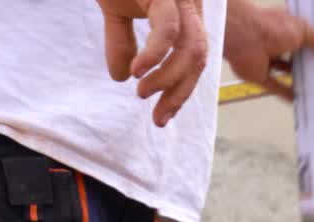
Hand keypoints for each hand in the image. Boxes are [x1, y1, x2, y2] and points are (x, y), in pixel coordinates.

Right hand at [97, 0, 207, 126]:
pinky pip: (169, 29)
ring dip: (169, 79)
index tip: (162, 115)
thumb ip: (121, 41)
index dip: (181, 90)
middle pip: (197, 59)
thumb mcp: (116, 11)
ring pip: (191, 48)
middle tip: (158, 119)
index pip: (193, 59)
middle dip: (179, 94)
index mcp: (183, 11)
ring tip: (142, 93)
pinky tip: (138, 71)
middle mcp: (188, 5)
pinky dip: (156, 54)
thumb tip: (122, 77)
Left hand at [223, 0, 313, 100]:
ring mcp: (267, 60)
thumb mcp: (303, 30)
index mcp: (287, 27)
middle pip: (298, 56)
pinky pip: (275, 87)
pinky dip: (286, 94)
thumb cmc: (269, 26)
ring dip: (300, 80)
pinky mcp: (259, 75)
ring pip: (287, 72)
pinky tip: (299, 100)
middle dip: (311, 64)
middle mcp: (277, 42)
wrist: (241, 37)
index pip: (307, 37)